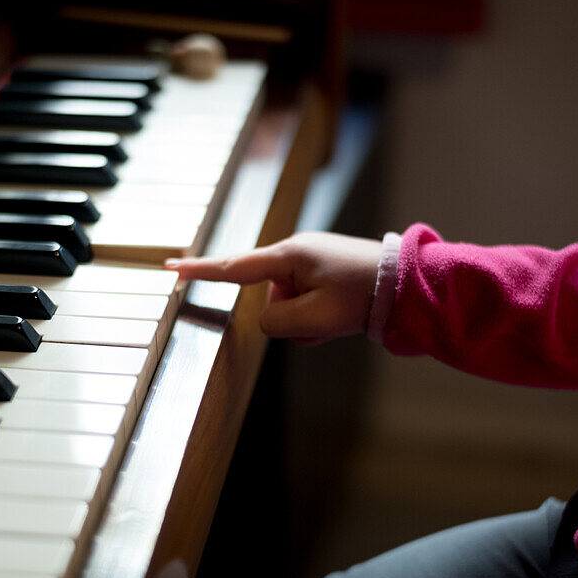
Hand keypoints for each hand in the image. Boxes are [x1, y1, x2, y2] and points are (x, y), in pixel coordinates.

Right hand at [166, 232, 381, 344]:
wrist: (406, 285)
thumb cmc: (362, 297)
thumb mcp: (314, 320)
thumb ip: (275, 323)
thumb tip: (266, 320)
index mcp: (289, 257)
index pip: (233, 267)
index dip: (200, 272)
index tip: (171, 267)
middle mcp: (295, 254)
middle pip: (269, 300)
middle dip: (292, 321)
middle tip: (328, 320)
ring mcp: (309, 262)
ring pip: (287, 307)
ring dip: (307, 323)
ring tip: (339, 316)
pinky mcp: (321, 273)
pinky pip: (305, 306)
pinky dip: (318, 319)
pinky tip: (341, 315)